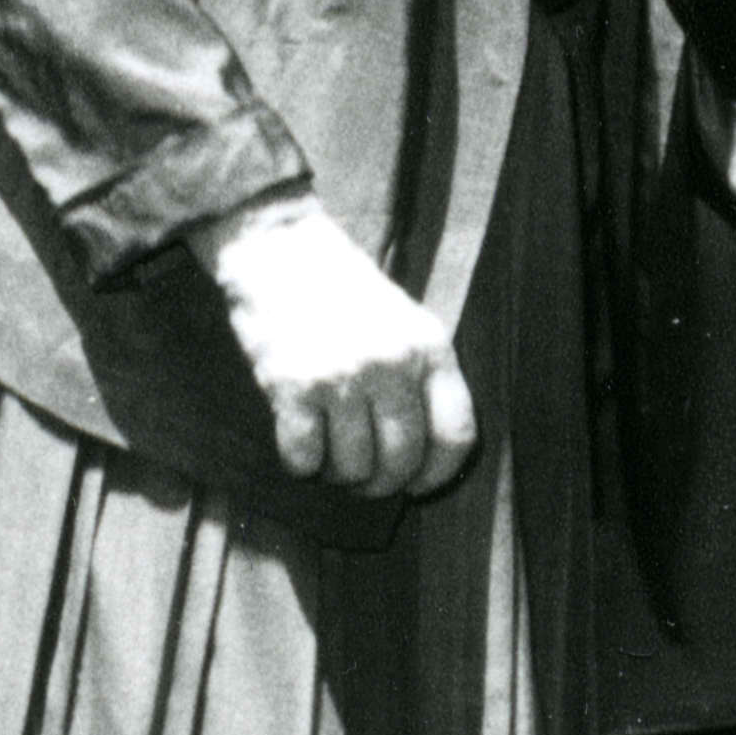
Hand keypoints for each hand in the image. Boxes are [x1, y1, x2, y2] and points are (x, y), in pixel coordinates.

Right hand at [199, 194, 478, 497]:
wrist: (279, 250)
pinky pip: (304, 458)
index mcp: (429, 348)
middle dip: (380, 483)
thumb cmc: (342, 291)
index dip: (436, 474)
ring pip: (352, 468)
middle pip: (401, 461)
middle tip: (362, 479)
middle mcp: (392, 365)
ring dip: (338, 476)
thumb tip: (426, 456)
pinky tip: (299, 444)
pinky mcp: (293, 386)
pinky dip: (301, 465)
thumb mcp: (404, 321)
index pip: (455, 436)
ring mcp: (342, 376)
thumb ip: (422, 377)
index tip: (417, 484)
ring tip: (329, 457)